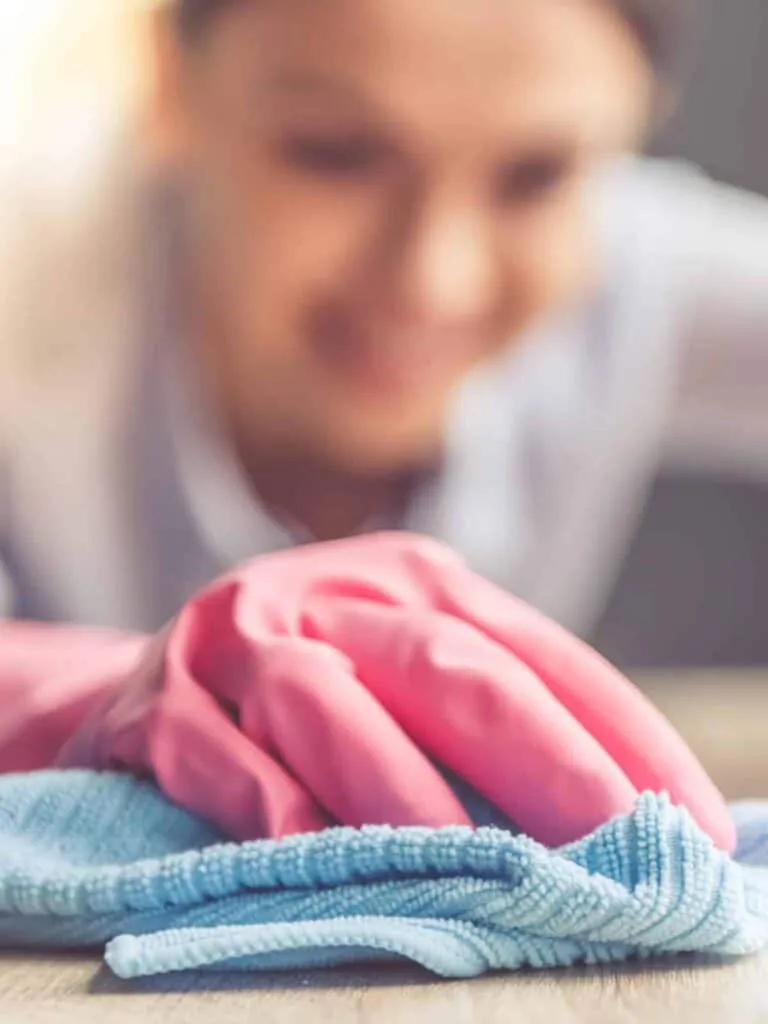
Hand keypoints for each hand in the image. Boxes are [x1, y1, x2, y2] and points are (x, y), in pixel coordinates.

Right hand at [53, 533, 734, 849]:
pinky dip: (258, 796)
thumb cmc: (313, 684)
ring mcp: (239, 636)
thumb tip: (622, 810)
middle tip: (617, 846)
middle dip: (545, 763)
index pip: (535, 654)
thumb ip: (488, 720)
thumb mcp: (403, 667)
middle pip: (448, 670)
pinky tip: (301, 842)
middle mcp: (332, 592)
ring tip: (469, 864)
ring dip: (397, 787)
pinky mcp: (155, 696)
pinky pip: (209, 749)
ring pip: (322, 700)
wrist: (161, 674)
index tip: (689, 821)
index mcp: (414, 581)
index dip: (621, 735)